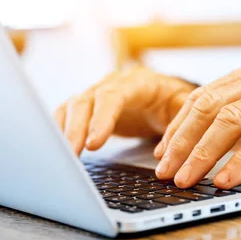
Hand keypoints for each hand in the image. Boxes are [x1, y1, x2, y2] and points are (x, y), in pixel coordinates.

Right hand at [55, 67, 196, 153]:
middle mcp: (111, 84)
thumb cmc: (171, 101)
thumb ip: (181, 114)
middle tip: (71, 155)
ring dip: (64, 132)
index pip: (114, 96)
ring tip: (63, 158)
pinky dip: (59, 131)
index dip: (102, 118)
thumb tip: (173, 138)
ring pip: (72, 108)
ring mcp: (96, 94)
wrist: (161, 96)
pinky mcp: (87, 108)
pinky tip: (58, 150)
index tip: (94, 144)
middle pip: (86, 101)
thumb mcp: (182, 106)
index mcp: (136, 82)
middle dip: (76, 129)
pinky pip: (66, 115)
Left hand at [154, 56, 240, 188]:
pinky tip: (226, 178)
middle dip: (181, 142)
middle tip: (164, 170)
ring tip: (186, 179)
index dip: (179, 125)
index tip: (162, 151)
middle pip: (208, 108)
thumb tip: (216, 141)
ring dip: (203, 153)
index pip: (204, 97)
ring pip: (230, 120)